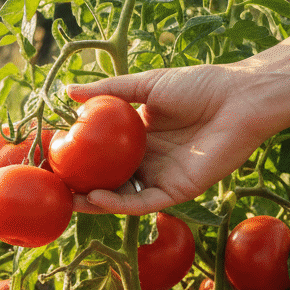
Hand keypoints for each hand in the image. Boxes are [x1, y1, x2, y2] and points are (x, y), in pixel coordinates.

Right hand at [65, 63, 277, 214]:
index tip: (49, 156)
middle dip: (78, 184)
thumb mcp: (146, 85)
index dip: (77, 157)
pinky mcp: (177, 191)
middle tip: (49, 184)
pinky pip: (142, 203)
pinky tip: (95, 197)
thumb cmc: (200, 85)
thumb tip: (66, 91)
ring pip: (120, 197)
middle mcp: (147, 160)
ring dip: (91, 201)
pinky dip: (118, 204)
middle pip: (106, 179)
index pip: (102, 153)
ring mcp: (161, 177)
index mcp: (139, 137)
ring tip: (64, 197)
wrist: (240, 98)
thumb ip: (108, 90)